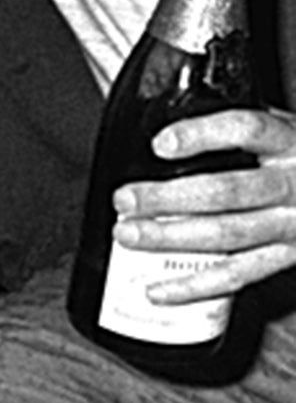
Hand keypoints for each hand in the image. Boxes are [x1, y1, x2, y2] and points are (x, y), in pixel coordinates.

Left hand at [110, 107, 295, 301]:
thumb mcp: (283, 128)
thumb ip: (235, 125)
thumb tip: (164, 114)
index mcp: (289, 141)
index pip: (248, 129)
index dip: (202, 135)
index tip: (161, 144)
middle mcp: (293, 184)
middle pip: (227, 191)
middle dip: (168, 197)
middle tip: (125, 199)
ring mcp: (292, 224)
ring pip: (227, 234)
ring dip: (171, 237)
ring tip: (128, 234)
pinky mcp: (288, 257)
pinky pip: (238, 275)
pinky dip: (194, 286)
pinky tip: (158, 289)